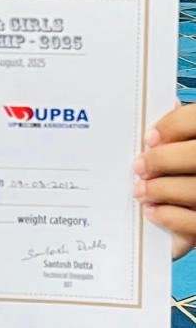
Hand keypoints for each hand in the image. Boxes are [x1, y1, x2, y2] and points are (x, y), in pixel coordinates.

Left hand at [134, 101, 195, 259]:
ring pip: (195, 189)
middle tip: (138, 167)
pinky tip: (152, 212)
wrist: (193, 200)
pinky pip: (195, 222)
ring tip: (140, 191)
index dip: (173, 126)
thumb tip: (166, 105)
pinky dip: (170, 217)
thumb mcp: (184, 143)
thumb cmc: (186, 166)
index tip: (148, 138)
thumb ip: (180, 130)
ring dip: (161, 190)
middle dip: (162, 161)